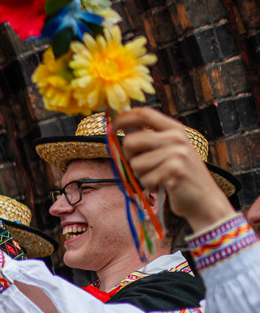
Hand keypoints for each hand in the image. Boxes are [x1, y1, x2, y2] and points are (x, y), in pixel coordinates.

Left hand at [114, 108, 234, 232]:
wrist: (203, 198)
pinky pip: (145, 179)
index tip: (109, 127)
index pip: (144, 114)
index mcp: (174, 128)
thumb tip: (117, 126)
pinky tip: (163, 184)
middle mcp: (177, 137)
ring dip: (141, 175)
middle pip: (131, 141)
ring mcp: (178, 153)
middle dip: (129, 157)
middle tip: (144, 166)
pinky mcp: (175, 170)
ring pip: (135, 163)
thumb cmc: (178, 174)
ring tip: (158, 176)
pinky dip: (149, 185)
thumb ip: (146, 138)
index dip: (123, 118)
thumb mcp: (166, 150)